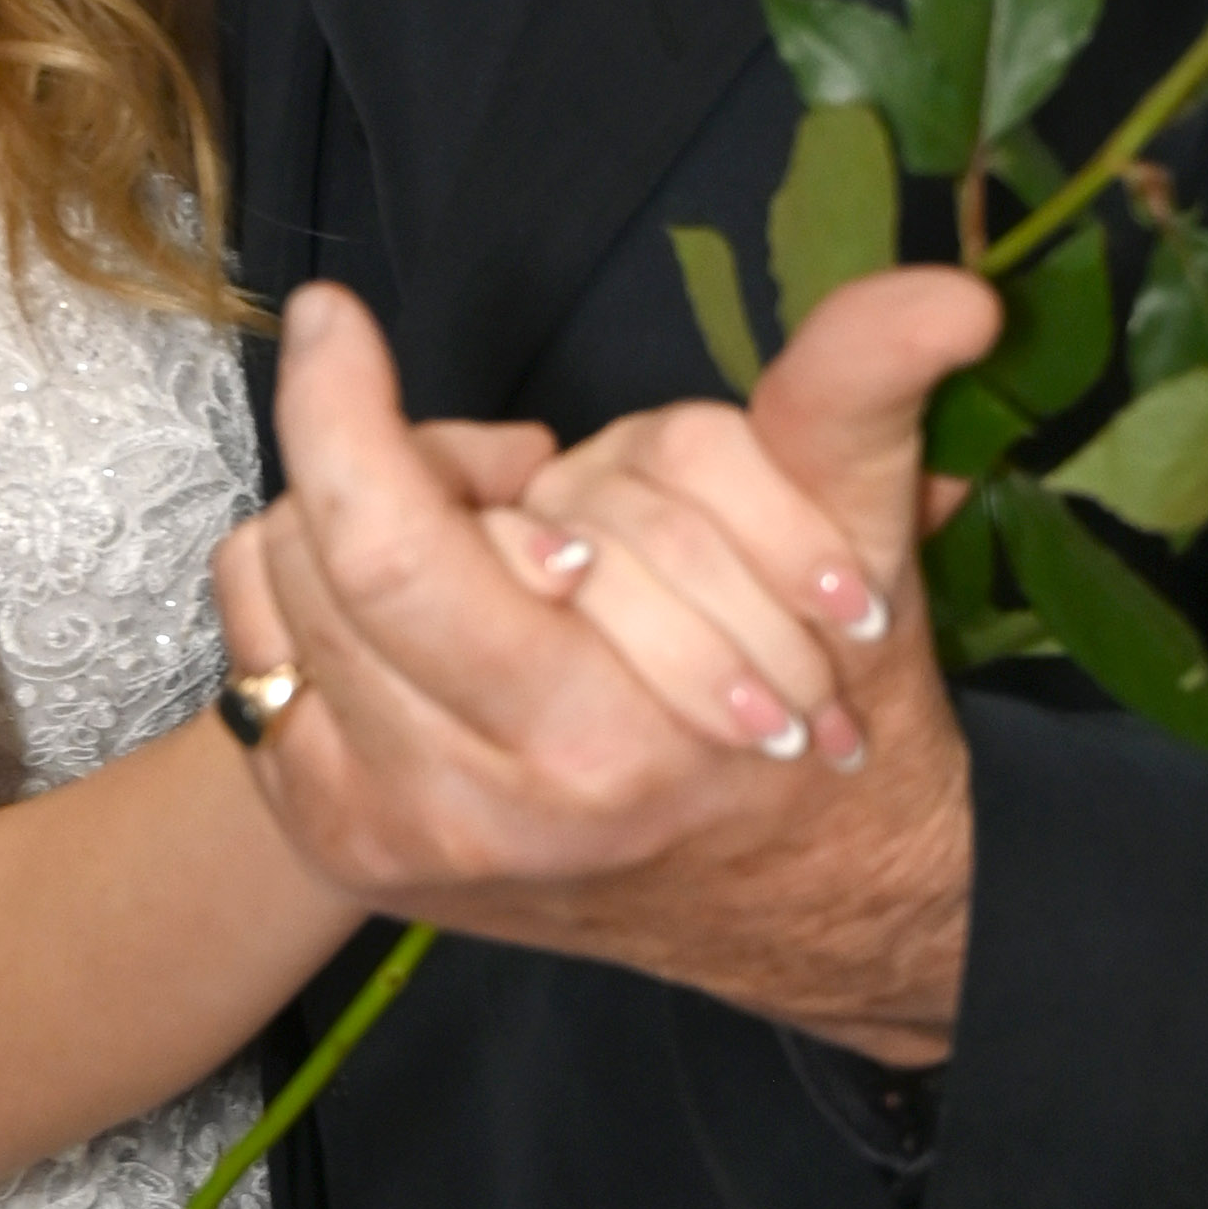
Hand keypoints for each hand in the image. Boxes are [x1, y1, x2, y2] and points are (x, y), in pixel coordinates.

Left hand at [216, 269, 997, 1057]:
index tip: (338, 316)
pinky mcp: (340, 840)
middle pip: (325, 553)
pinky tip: (428, 613)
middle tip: (512, 481)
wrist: (796, 912)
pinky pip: (257, 648)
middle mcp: (470, 810)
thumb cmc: (817, 724)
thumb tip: (950, 295)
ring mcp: (389, 837)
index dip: (344, 408)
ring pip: (283, 587)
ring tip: (491, 561)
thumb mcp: (854, 554)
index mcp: (596, 744)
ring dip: (360, 530)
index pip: (390, 545)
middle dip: (395, 465)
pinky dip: (315, 597)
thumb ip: (866, 401)